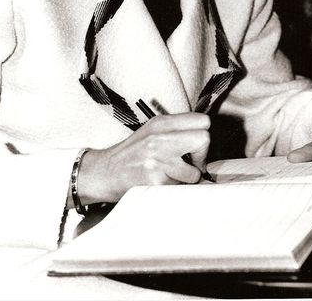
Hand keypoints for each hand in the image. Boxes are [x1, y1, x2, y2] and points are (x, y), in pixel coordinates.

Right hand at [73, 113, 210, 206]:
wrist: (105, 172)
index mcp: (162, 123)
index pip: (202, 120)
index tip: (194, 146)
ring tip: (170, 176)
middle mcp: (160, 138)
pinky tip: (160, 184)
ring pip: (195, 172)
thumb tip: (206, 138)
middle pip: (204, 139)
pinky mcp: (155, 182)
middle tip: (189, 164)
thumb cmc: (133, 153)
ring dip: (186, 179)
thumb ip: (177, 130)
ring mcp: (158, 160)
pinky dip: (174, 190)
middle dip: (201, 156)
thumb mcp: (153, 131)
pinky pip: (180, 189)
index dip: (202, 134)